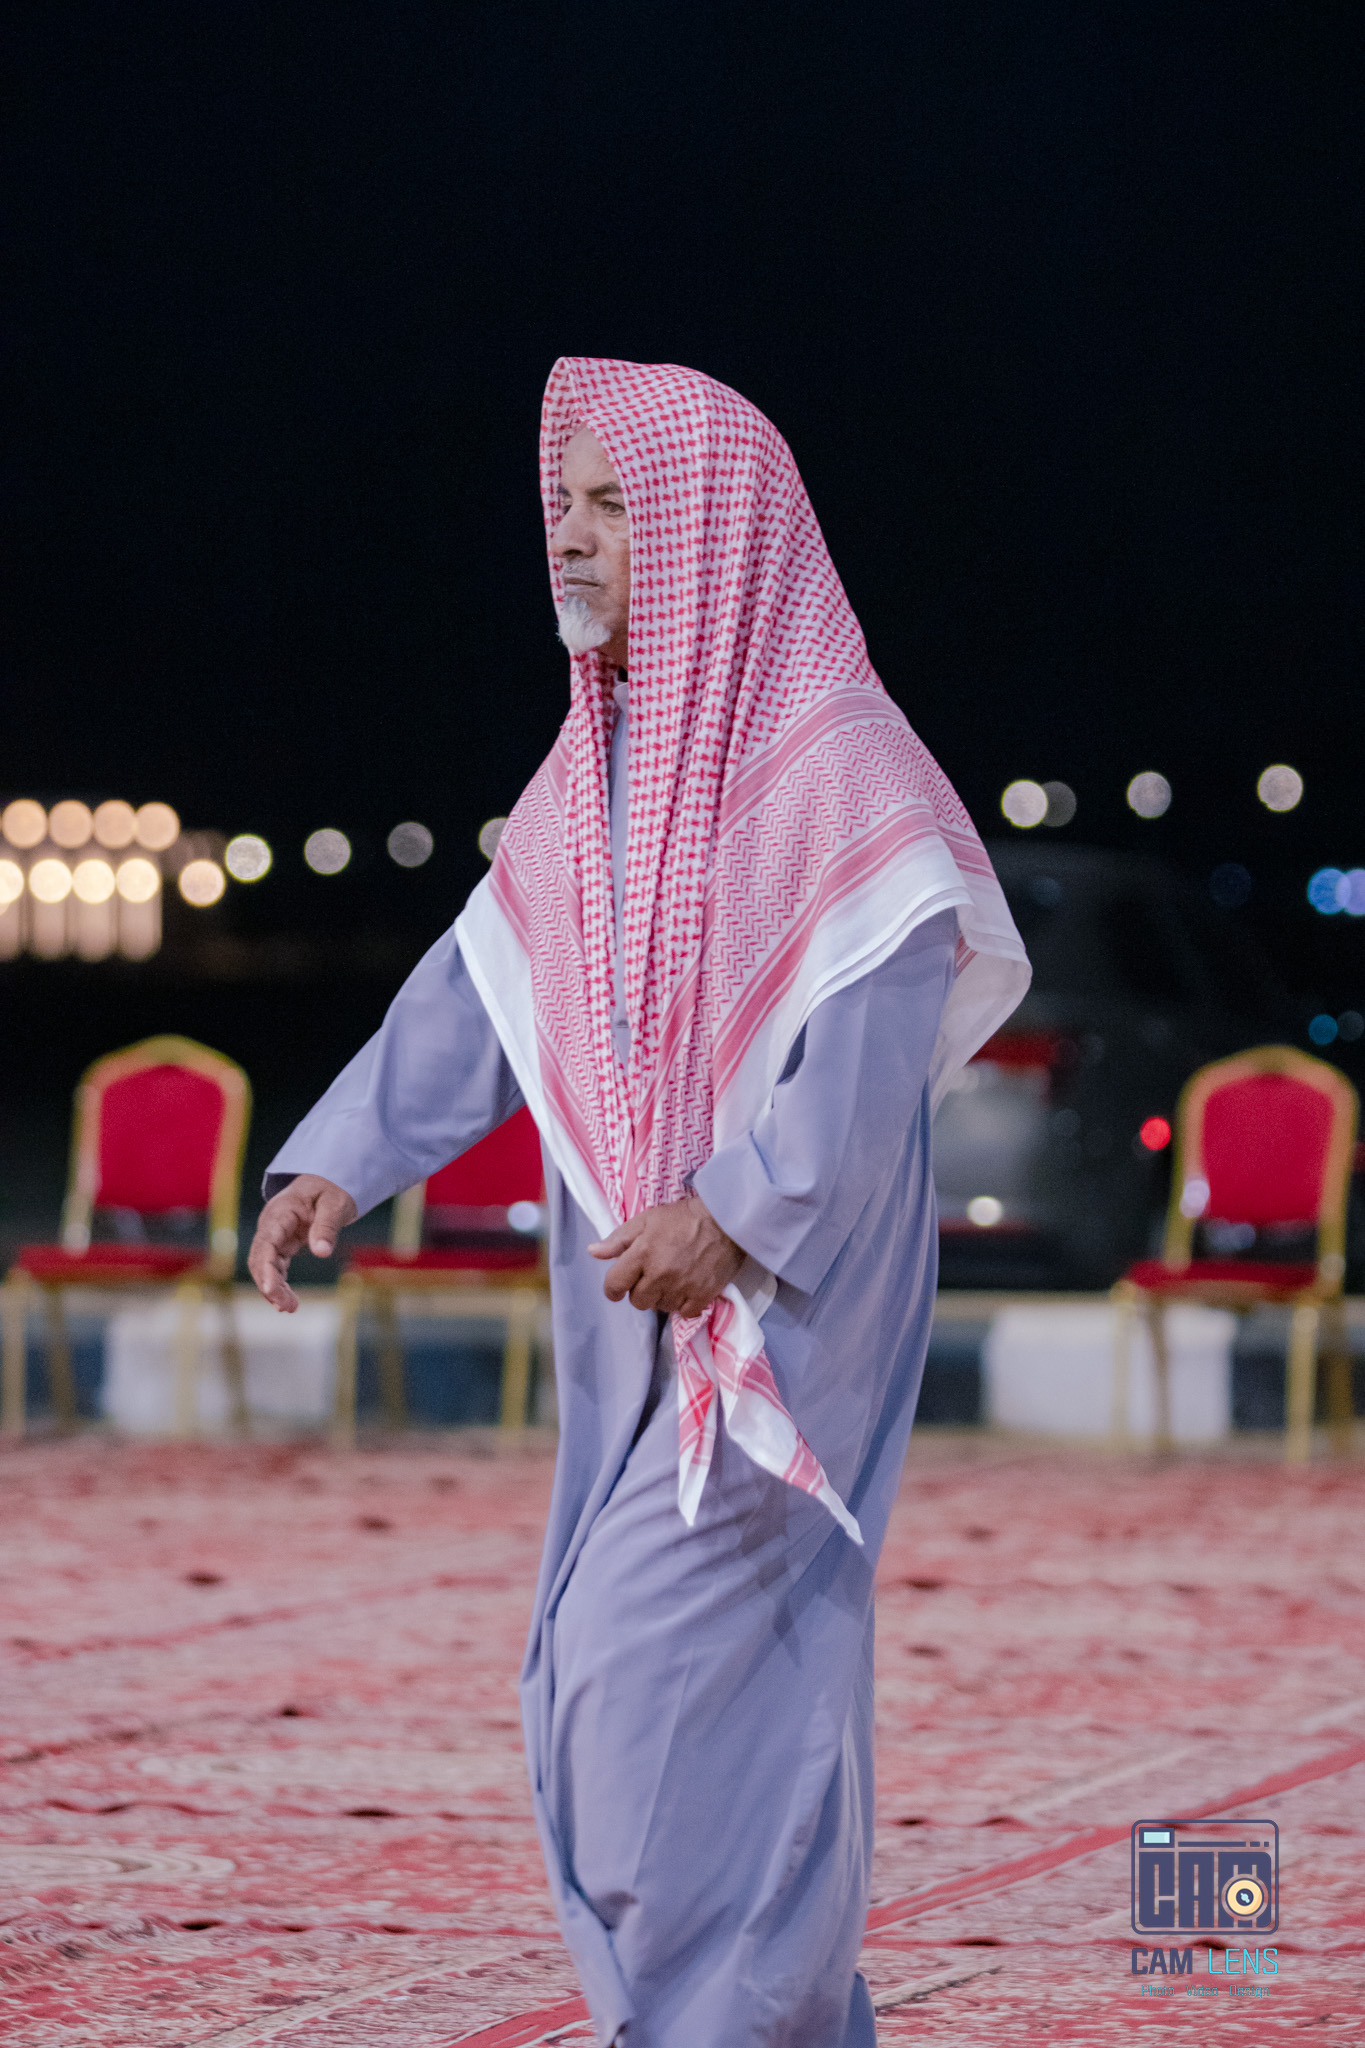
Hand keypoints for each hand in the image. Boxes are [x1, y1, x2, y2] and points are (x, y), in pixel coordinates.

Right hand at [248, 1174, 357, 1312]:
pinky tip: (287, 1302)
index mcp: (281, 1212)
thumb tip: (322, 1252)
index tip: (271, 1289)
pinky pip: (274, 1267)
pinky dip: (279, 1284)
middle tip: (286, 1307)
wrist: (326, 1183)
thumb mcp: (335, 1204)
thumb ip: (327, 1226)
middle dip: (269, 1284)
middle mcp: (271, 1225)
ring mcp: (274, 1235)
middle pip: (260, 1258)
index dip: (265, 1267)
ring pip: (265, 1266)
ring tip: (289, 1308)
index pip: (267, 1242)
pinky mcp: (281, 1245)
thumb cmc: (330, 1190)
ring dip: (273, 1288)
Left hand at [588, 1190, 744, 1315]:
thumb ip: (619, 1239)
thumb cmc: (683, 1217)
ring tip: (671, 1279)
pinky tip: (686, 1288)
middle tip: (652, 1276)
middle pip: (637, 1301)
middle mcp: (660, 1274)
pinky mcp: (702, 1295)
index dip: (613, 1288)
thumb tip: (593, 1252)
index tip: (619, 1286)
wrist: (726, 1220)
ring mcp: (682, 1287)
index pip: (614, 1284)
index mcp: (642, 1253)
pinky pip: (683, 1312)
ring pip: (660, 1308)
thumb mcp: (647, 1219)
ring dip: (662, 1297)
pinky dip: (683, 1304)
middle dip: (640, 1290)